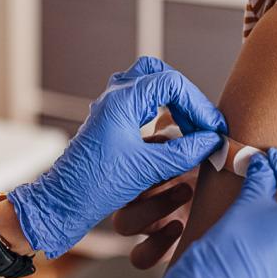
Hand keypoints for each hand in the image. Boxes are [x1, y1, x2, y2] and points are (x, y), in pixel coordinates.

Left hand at [8, 58, 224, 258]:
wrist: (63, 203)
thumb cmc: (97, 185)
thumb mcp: (148, 169)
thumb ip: (185, 152)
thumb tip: (213, 140)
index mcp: (122, 100)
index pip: (172, 83)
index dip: (199, 104)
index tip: (213, 129)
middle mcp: (114, 97)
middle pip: (158, 74)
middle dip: (185, 97)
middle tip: (201, 124)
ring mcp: (110, 107)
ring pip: (147, 85)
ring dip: (172, 103)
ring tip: (190, 130)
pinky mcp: (109, 122)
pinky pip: (139, 103)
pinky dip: (159, 112)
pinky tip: (172, 136)